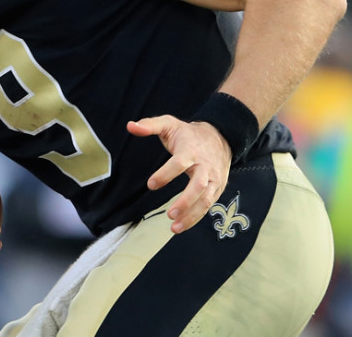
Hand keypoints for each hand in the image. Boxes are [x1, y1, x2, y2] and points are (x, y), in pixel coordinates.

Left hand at [127, 115, 231, 233]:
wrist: (221, 136)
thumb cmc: (189, 133)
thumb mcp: (169, 124)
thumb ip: (149, 125)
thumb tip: (130, 126)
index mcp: (191, 151)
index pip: (179, 163)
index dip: (165, 174)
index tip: (151, 184)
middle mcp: (204, 166)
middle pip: (198, 186)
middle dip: (185, 201)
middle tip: (169, 215)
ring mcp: (213, 178)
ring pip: (206, 200)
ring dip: (192, 216)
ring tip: (174, 228)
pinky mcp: (218, 188)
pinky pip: (209, 205)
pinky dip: (197, 217)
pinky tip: (182, 225)